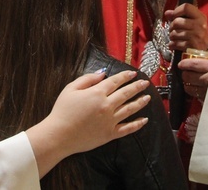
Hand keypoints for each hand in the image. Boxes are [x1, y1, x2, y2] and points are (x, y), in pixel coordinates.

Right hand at [26, 70, 149, 177]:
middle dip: (137, 86)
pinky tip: (144, 120)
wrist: (59, 135)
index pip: (116, 81)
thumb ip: (88, 79)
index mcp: (97, 93)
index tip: (133, 73)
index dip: (125, 76)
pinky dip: (137, 124)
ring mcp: (110, 121)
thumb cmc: (62, 110)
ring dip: (140, 102)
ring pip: (130, 109)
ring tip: (148, 97)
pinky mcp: (110, 134)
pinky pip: (127, 129)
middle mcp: (107, 106)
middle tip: (146, 82)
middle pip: (126, 93)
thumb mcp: (70, 89)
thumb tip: (103, 73)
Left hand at [165, 3, 207, 51]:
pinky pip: (176, 43)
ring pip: (175, 33)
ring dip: (171, 37)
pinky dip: (172, 45)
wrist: (202, 53)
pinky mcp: (193, 46)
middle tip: (173, 30)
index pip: (186, 7)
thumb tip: (167, 13)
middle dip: (171, 27)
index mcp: (200, 17)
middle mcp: (200, 25)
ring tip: (175, 38)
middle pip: (177, 21)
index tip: (174, 16)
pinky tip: (174, 45)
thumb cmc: (195, 35)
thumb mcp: (191, 23)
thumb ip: (179, 16)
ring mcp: (197, 36)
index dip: (176, 11)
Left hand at [178, 57, 207, 99]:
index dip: (184, 64)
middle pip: (188, 76)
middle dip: (185, 74)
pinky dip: (194, 92)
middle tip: (187, 73)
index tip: (181, 64)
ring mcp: (207, 91)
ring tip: (191, 82)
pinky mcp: (207, 100)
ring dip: (187, 84)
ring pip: (188, 88)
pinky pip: (195, 95)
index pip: (193, 64)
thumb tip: (201, 63)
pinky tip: (197, 90)